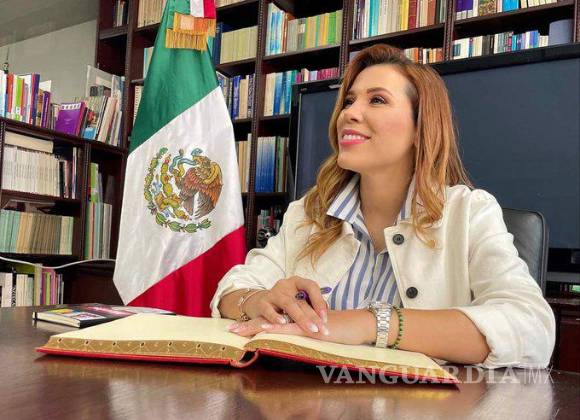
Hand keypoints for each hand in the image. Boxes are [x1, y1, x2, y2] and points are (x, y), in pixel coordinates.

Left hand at [229, 310, 375, 345]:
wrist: (355, 325)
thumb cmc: (339, 331)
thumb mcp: (317, 333)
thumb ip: (306, 334)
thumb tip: (298, 339)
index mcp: (296, 319)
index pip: (272, 320)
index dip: (255, 325)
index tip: (238, 329)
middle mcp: (295, 317)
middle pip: (267, 320)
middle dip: (248, 326)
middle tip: (229, 330)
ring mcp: (300, 322)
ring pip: (273, 323)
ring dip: (254, 327)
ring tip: (236, 331)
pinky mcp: (307, 328)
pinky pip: (288, 328)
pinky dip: (274, 328)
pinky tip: (262, 329)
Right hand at [243, 276, 328, 334]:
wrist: (259, 303)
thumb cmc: (284, 305)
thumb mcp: (297, 301)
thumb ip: (310, 306)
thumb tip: (326, 318)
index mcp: (297, 282)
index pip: (311, 286)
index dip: (319, 301)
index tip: (325, 318)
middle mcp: (285, 285)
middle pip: (301, 300)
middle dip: (313, 316)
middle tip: (322, 330)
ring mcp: (273, 293)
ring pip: (288, 304)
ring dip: (301, 318)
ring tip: (311, 329)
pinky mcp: (262, 303)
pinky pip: (269, 310)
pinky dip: (275, 317)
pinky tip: (282, 323)